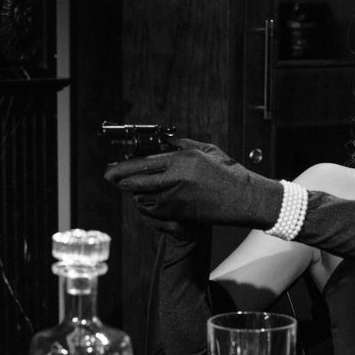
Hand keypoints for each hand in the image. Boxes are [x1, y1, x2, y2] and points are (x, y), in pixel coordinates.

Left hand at [104, 138, 283, 228]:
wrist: (246, 199)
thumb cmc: (229, 172)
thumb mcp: (207, 150)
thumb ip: (182, 145)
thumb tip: (163, 143)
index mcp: (184, 158)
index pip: (146, 161)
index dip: (125, 165)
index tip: (113, 166)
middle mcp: (178, 177)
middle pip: (138, 179)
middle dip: (120, 179)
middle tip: (109, 177)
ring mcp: (178, 196)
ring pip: (145, 195)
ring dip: (135, 192)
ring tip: (128, 187)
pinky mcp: (181, 212)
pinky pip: (155, 209)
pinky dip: (147, 204)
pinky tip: (145, 199)